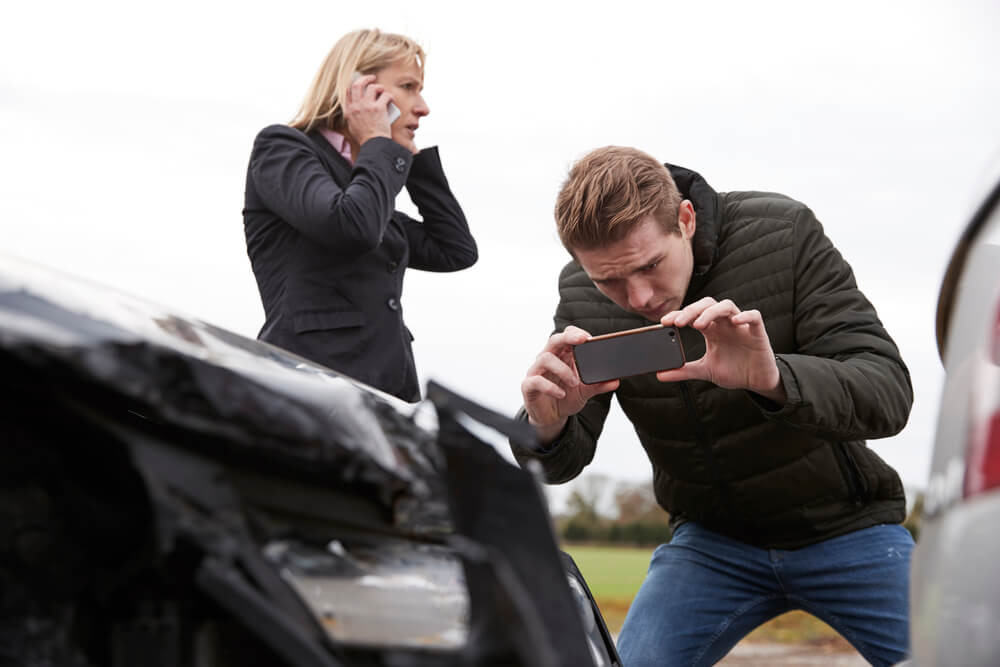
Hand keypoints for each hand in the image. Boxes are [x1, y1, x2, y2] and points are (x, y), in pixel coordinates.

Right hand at [342, 74, 391, 145]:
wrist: (374, 144)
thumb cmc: (365, 139)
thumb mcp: (352, 126)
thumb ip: (352, 115)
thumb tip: (355, 109)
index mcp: (349, 110)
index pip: (347, 91)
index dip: (354, 84)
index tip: (360, 83)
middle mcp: (356, 106)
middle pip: (358, 84)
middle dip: (365, 78)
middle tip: (371, 78)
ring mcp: (367, 106)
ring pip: (372, 87)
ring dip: (379, 87)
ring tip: (383, 91)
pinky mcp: (378, 108)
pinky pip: (385, 95)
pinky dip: (389, 96)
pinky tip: (391, 99)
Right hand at [521, 326, 618, 443]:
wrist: (551, 417)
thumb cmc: (565, 397)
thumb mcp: (585, 391)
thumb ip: (598, 384)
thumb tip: (615, 380)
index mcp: (562, 355)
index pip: (566, 335)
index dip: (576, 333)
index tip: (589, 338)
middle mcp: (547, 359)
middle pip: (554, 340)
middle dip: (568, 337)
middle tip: (583, 341)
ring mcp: (536, 371)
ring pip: (545, 358)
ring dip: (563, 369)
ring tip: (575, 382)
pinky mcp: (528, 386)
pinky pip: (536, 380)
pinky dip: (550, 387)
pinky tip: (561, 394)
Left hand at [657, 298, 786, 403]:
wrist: (757, 382)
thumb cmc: (734, 371)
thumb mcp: (705, 371)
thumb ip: (683, 371)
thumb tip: (659, 375)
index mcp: (712, 330)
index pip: (693, 314)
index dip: (678, 314)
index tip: (664, 322)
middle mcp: (725, 324)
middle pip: (707, 304)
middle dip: (692, 310)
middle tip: (678, 323)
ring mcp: (741, 326)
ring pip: (727, 305)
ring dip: (711, 312)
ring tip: (699, 325)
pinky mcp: (758, 332)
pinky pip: (754, 316)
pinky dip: (745, 315)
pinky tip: (735, 321)